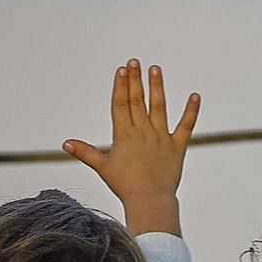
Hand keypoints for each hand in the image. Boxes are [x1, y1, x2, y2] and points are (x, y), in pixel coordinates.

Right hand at [63, 60, 199, 234]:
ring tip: (155, 68)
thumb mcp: (103, 167)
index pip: (121, 104)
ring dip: (157, 87)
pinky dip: (191, 111)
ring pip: (159, 107)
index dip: (121, 85)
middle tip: (134, 61)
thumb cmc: (125, 186)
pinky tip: (195, 96)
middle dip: (135, 79)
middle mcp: (143, 132)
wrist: (149, 201)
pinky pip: (186, 126)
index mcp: (124, 135)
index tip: (121, 70)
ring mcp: (161, 137)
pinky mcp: (177, 146)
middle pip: (137, 100)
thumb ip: (85, 152)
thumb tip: (66, 143)